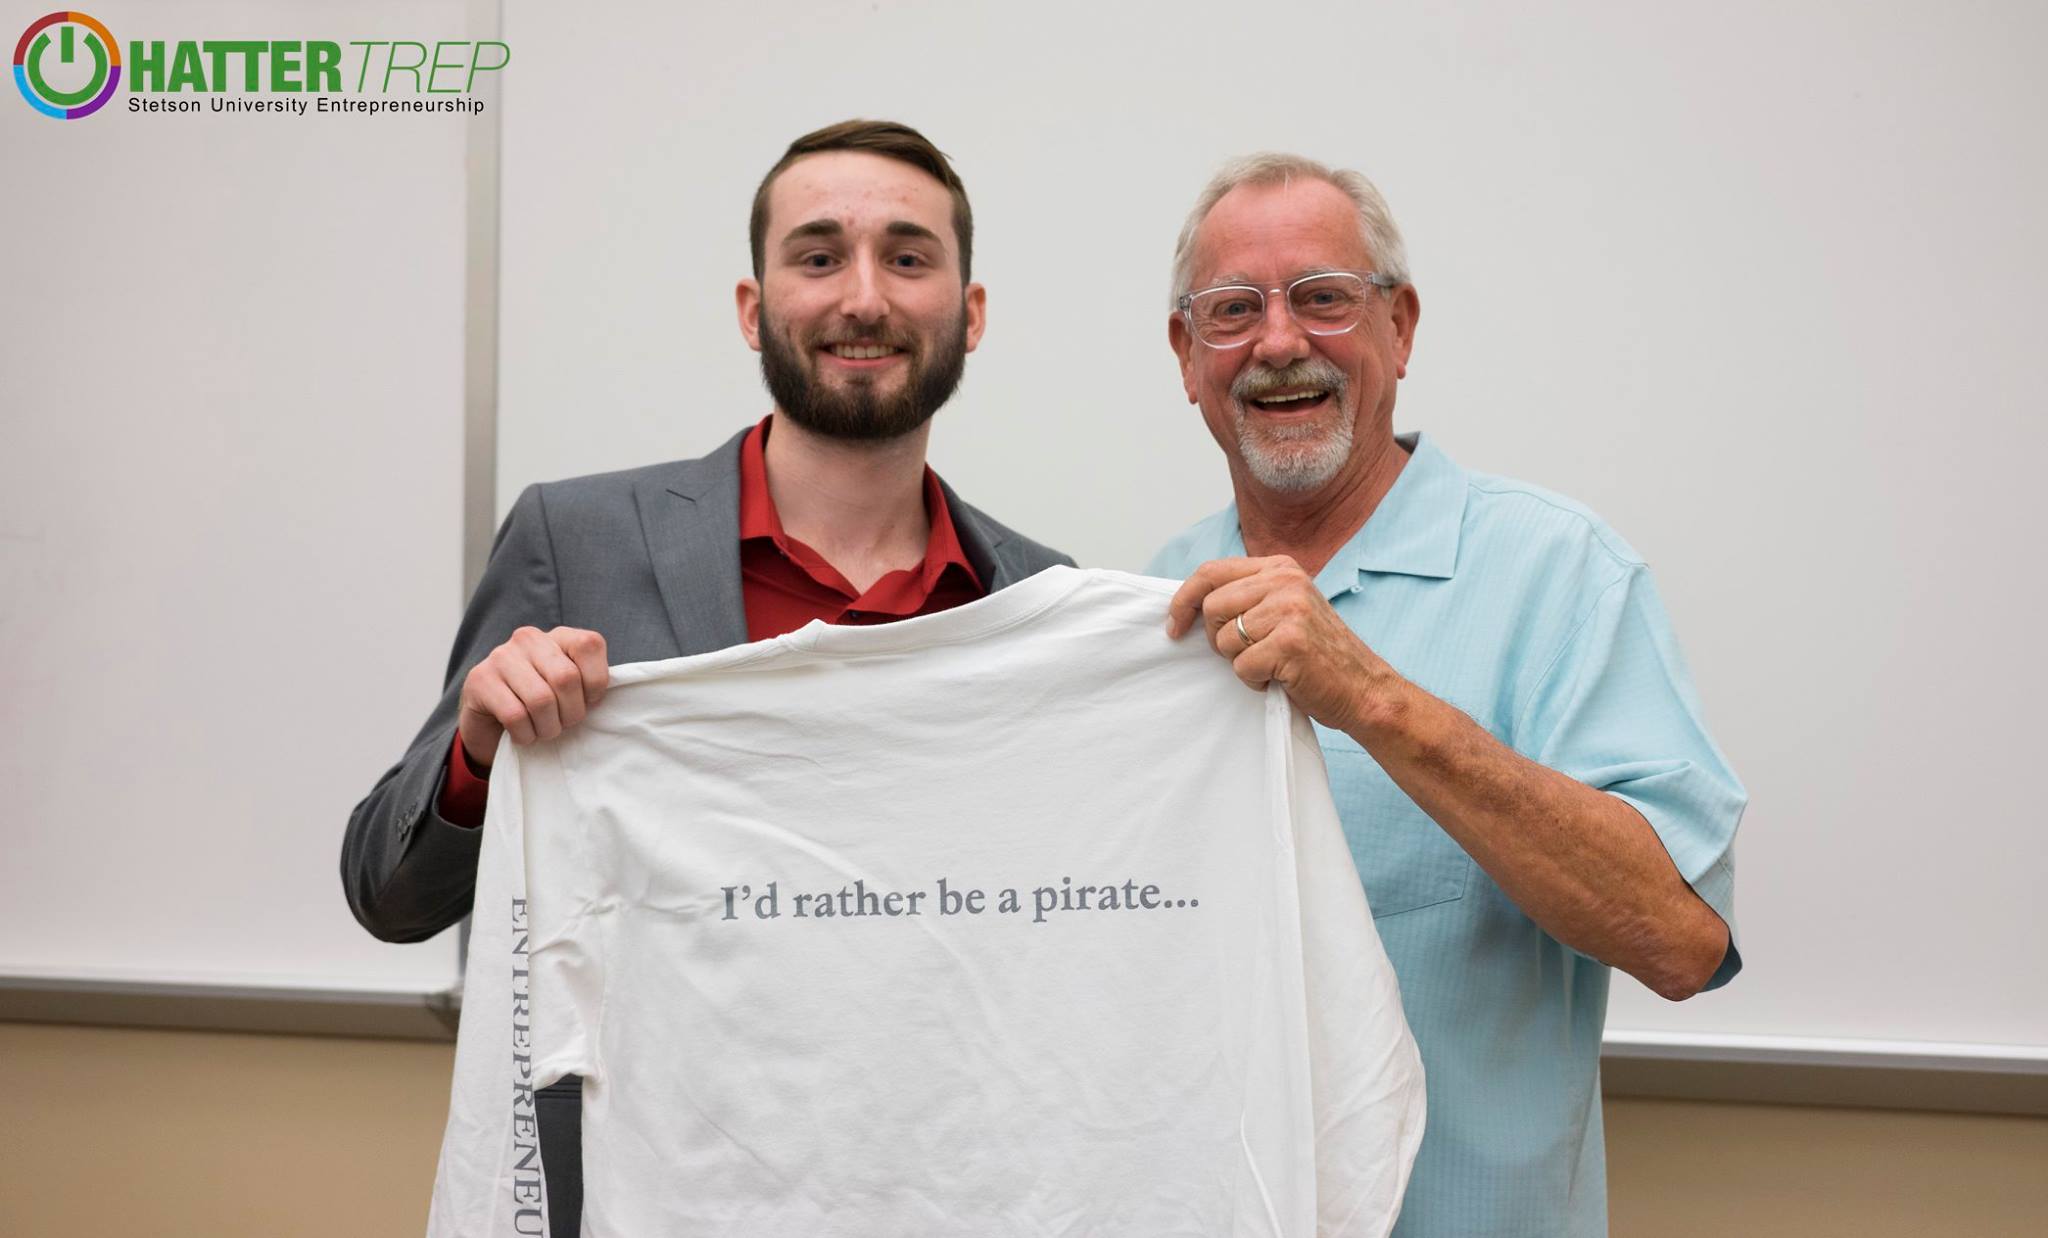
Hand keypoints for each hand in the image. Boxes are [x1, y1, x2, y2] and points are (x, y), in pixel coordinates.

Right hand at [456, 626, 608, 768]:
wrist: (490, 719)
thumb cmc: (540, 704)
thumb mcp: (569, 689)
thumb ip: (587, 683)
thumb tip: (601, 697)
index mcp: (559, 636)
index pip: (590, 645)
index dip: (595, 682)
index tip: (588, 701)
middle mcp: (529, 639)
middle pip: (566, 678)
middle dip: (571, 713)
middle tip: (564, 724)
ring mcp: (501, 656)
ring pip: (540, 700)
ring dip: (548, 727)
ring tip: (544, 731)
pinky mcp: (479, 680)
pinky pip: (515, 715)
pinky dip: (525, 734)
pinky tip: (523, 734)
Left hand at [1165, 556, 1396, 735]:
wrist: (1364, 688)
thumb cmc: (1317, 655)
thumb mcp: (1286, 608)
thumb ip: (1248, 596)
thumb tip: (1190, 604)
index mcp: (1280, 567)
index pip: (1211, 572)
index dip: (1184, 599)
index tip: (1174, 625)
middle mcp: (1285, 581)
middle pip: (1211, 606)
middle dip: (1216, 638)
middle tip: (1245, 654)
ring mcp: (1289, 610)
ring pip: (1224, 639)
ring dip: (1240, 662)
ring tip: (1271, 664)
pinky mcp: (1290, 642)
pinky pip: (1242, 666)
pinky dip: (1255, 681)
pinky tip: (1280, 678)